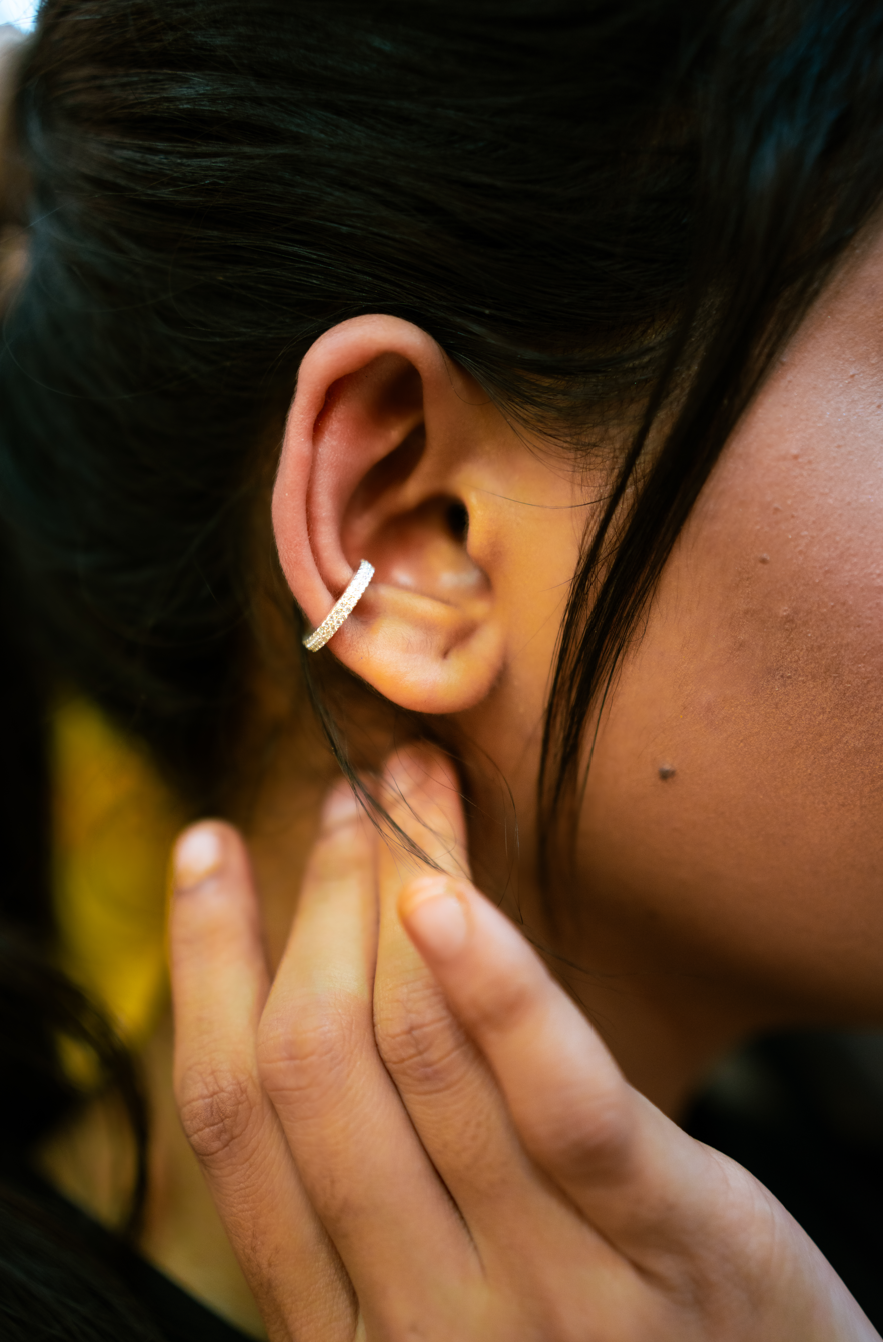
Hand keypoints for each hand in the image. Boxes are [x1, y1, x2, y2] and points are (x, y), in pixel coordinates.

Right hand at [170, 746, 876, 1340]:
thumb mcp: (440, 1313)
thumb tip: (299, 1000)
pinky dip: (496, 985)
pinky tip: (452, 894)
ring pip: (424, 1052)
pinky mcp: (670, 1240)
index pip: (230, 1121)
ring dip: (402, 888)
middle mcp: (419, 1324)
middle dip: (318, 898)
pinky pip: (560, 1097)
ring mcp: (547, 1290)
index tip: (206, 852)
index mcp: (336, 1332)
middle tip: (344, 796)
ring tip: (413, 790)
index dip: (205, 964)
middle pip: (317, 1062)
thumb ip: (368, 1203)